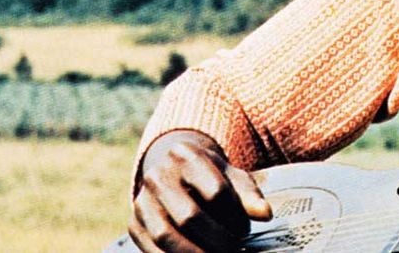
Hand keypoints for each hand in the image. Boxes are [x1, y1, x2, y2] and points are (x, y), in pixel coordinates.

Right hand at [129, 130, 272, 252]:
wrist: (174, 173)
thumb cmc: (211, 176)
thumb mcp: (231, 177)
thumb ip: (249, 194)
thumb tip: (265, 214)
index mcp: (187, 156)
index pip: (216, 191)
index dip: (235, 216)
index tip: (245, 231)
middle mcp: (159, 175)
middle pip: (189, 216)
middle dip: (216, 240)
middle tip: (234, 250)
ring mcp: (142, 199)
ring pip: (166, 235)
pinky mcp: (134, 223)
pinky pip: (150, 249)